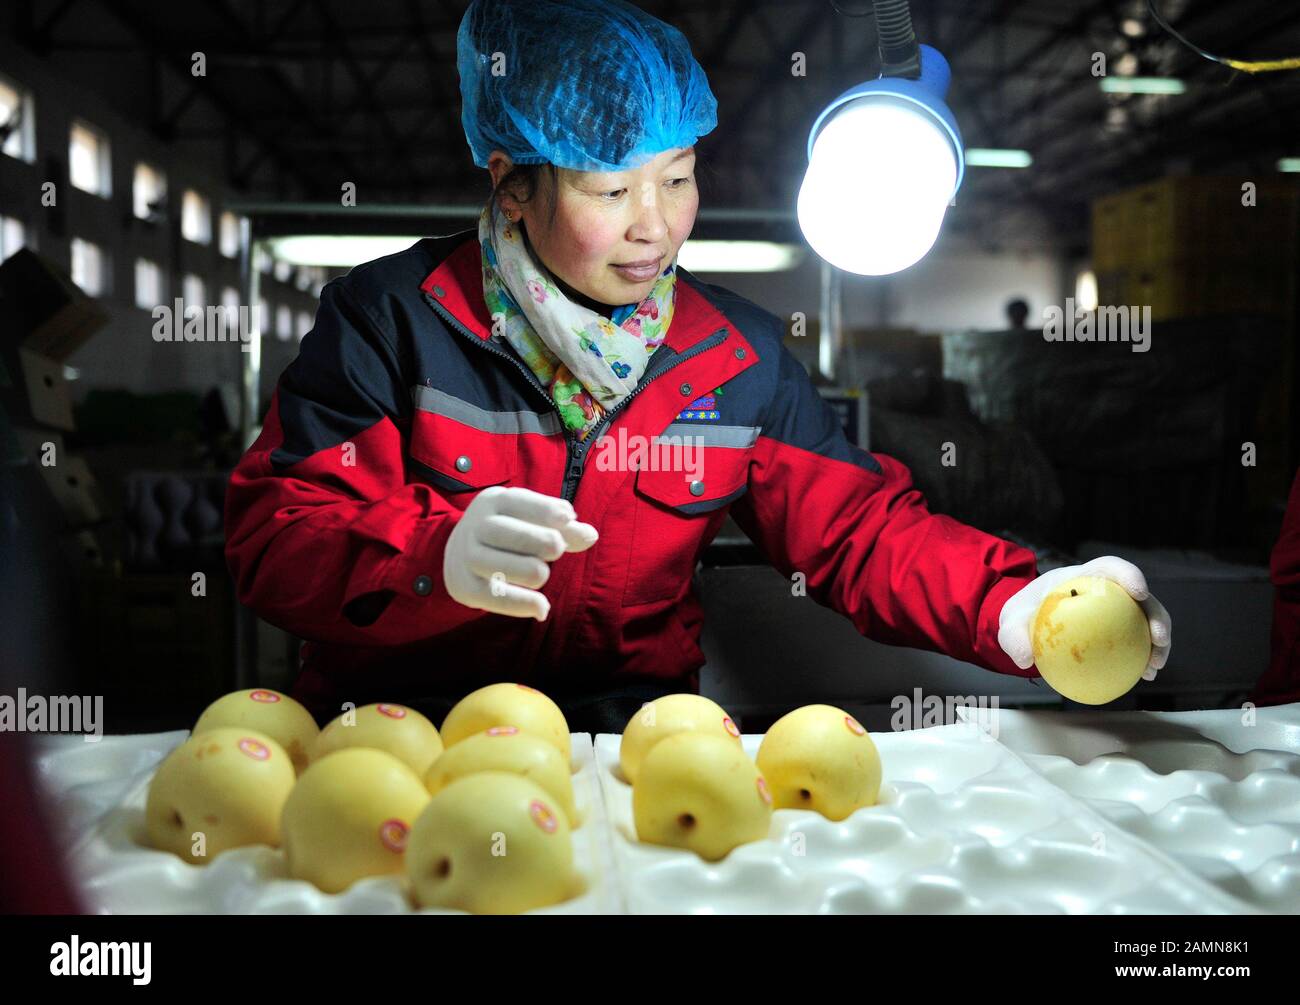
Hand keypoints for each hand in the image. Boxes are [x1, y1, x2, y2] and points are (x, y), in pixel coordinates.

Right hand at [443, 486, 597, 619]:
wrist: (458, 552)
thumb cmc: (509, 532)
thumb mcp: (531, 519)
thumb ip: (563, 528)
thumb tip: (591, 535)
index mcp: (494, 501)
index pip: (518, 501)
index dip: (544, 509)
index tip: (568, 517)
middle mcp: (476, 526)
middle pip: (503, 532)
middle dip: (536, 540)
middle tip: (557, 549)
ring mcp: (467, 557)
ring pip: (496, 564)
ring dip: (528, 571)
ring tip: (544, 574)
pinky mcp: (464, 586)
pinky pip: (492, 597)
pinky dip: (520, 604)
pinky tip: (542, 608)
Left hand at [997, 555, 1171, 679]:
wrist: (1030, 625)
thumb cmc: (1024, 614)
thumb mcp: (1011, 622)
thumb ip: (1014, 636)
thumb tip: (1024, 659)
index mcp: (1084, 576)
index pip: (1110, 567)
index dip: (1129, 574)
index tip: (1139, 591)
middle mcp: (1107, 591)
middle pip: (1141, 597)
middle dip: (1157, 615)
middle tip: (1158, 639)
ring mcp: (1117, 611)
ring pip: (1147, 622)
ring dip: (1158, 643)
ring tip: (1154, 667)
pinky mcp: (1121, 631)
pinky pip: (1138, 644)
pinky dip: (1145, 658)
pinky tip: (1145, 676)